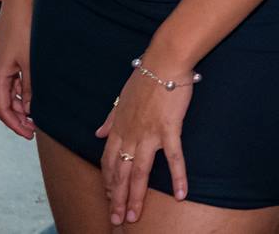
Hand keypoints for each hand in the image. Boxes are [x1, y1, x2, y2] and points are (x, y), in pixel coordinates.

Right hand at [0, 0, 35, 139]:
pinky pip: (15, 80)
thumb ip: (31, 86)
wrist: (22, 0)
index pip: (2, 108)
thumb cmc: (26, 28)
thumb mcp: (31, 61)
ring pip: (11, 92)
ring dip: (22, 104)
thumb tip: (30, 109)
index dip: (15, 124)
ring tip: (40, 115)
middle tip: (36, 130)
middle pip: (5, 103)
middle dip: (19, 118)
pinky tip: (38, 95)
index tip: (29, 135)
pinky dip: (24, 91)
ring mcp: (3, 64)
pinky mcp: (11, 56)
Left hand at [96, 56, 192, 224]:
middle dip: (116, 199)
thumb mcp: (121, 98)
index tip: (109, 199)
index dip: (108, 183)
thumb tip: (97, 134)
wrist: (165, 60)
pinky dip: (178, 177)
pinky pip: (174, 158)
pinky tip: (181, 194)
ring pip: (139, 172)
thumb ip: (110, 119)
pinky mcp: (169, 129)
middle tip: (117, 220)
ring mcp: (149, 134)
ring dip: (135, 197)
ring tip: (133, 217)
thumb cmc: (146, 75)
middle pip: (120, 173)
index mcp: (119, 128)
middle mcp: (130, 135)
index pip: (108, 162)